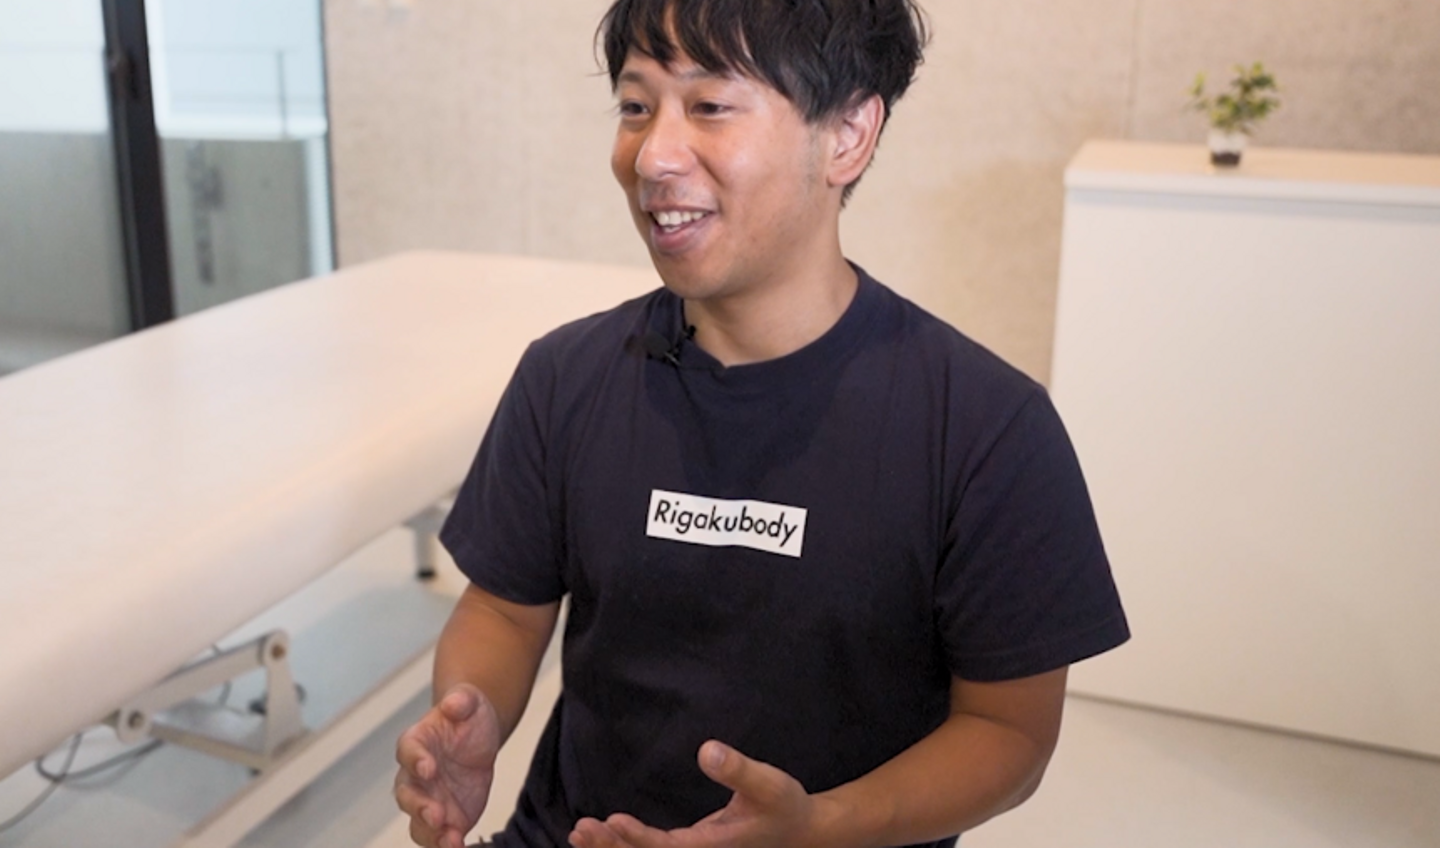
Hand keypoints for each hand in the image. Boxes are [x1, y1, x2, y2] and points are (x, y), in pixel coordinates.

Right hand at [395, 683, 502, 847]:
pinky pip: (438, 836)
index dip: (416, 760)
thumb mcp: (470, 701)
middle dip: (419, 806)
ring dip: (431, 834)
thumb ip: (462, 700)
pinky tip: (459, 846)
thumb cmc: (467, 716)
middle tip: (436, 814)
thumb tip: (454, 703)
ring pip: (418, 822)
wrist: (477, 736)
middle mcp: (415, 776)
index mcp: (417, 742)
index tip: (428, 768)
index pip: (408, 751)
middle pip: (406, 794)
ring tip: (449, 839)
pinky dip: (446, 844)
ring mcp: (427, 799)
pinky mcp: (445, 817)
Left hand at [569, 741, 833, 847]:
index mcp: (713, 847)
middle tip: (582, 828)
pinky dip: (625, 846)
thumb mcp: (769, 784)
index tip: (612, 821)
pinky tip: (603, 835)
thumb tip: (706, 750)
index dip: (638, 839)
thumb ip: (739, 769)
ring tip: (580, 832)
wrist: (800, 832)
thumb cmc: (785, 807)